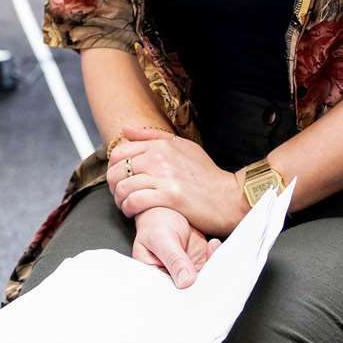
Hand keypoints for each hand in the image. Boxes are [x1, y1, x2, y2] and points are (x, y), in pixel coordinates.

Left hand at [108, 125, 249, 238]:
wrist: (230, 196)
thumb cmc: (206, 174)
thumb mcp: (182, 147)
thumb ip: (152, 137)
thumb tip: (126, 130)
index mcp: (161, 145)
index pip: (120, 151)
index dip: (112, 167)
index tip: (118, 178)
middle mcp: (159, 158)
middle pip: (117, 169)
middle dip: (113, 185)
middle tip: (119, 195)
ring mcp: (164, 177)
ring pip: (123, 186)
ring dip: (119, 199)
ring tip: (125, 205)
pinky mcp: (169, 197)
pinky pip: (135, 201)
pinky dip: (129, 208)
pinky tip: (132, 212)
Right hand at [131, 207, 219, 288]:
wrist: (167, 209)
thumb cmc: (155, 222)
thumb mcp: (161, 238)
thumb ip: (173, 259)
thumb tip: (185, 282)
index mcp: (154, 277)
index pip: (168, 294)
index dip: (182, 297)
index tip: (193, 287)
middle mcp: (171, 279)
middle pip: (188, 292)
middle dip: (201, 287)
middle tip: (209, 274)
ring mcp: (187, 272)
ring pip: (203, 283)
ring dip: (212, 273)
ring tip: (212, 254)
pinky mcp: (200, 264)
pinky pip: (212, 269)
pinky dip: (216, 259)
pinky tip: (213, 245)